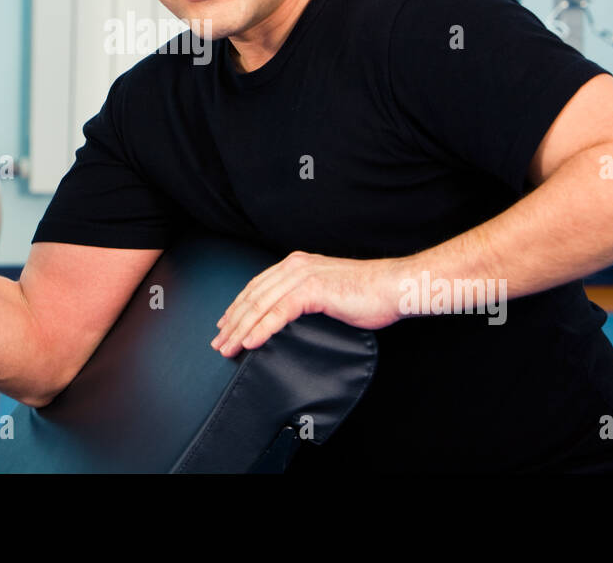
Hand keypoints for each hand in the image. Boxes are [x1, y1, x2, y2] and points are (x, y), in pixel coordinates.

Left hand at [209, 252, 403, 357]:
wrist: (393, 287)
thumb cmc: (368, 294)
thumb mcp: (328, 293)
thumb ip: (306, 300)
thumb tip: (289, 320)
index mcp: (297, 264)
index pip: (257, 286)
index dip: (238, 307)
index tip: (225, 325)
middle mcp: (295, 266)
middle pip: (253, 296)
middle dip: (233, 321)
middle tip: (219, 342)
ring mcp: (302, 276)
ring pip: (260, 305)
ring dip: (240, 329)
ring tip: (228, 347)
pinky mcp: (311, 290)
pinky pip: (278, 313)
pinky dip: (260, 329)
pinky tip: (249, 342)